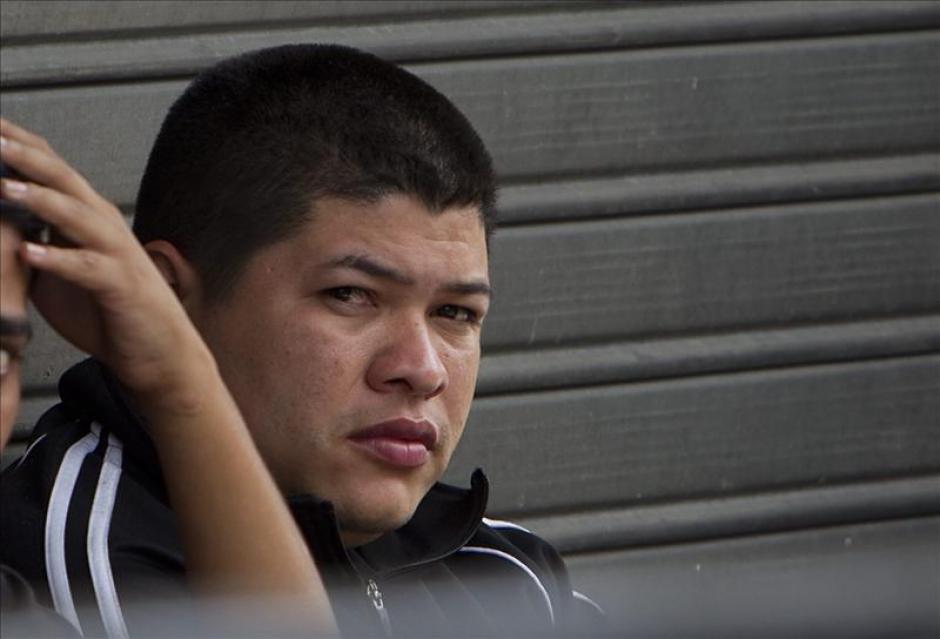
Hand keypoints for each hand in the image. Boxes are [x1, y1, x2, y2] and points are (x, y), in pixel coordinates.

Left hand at [0, 117, 211, 406]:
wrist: (157, 352)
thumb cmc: (106, 311)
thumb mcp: (57, 270)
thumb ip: (29, 242)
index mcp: (87, 216)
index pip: (52, 167)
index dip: (20, 143)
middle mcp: (104, 225)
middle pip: (64, 180)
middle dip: (25, 157)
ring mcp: (116, 253)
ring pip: (78, 216)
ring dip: (41, 199)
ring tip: (4, 186)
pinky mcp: (122, 285)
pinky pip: (87, 267)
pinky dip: (58, 259)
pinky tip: (28, 252)